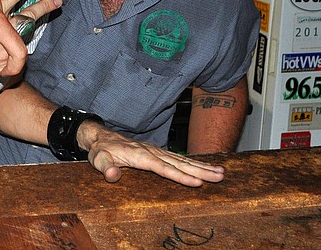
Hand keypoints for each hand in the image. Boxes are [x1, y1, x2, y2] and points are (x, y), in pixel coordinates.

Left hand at [78, 121, 225, 186]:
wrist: (102, 137)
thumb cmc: (101, 150)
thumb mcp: (98, 159)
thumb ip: (105, 167)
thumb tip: (111, 175)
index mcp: (140, 155)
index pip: (163, 168)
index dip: (180, 176)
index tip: (197, 183)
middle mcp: (152, 152)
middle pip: (179, 163)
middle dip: (201, 171)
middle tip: (220, 176)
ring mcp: (156, 151)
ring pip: (182, 160)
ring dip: (202, 167)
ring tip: (221, 173)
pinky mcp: (158, 153)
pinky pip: (179, 158)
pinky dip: (194, 163)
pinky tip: (206, 168)